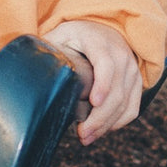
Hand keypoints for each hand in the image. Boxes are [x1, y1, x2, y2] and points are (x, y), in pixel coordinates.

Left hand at [43, 21, 141, 145]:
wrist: (102, 28)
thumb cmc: (75, 35)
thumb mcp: (60, 34)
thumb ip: (49, 49)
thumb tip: (29, 69)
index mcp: (99, 42)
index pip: (106, 64)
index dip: (102, 84)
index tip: (94, 103)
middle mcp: (121, 55)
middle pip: (117, 90)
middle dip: (101, 117)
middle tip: (83, 135)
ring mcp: (131, 69)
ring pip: (126, 102)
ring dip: (108, 124)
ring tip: (87, 137)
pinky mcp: (136, 82)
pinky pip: (132, 107)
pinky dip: (119, 121)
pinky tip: (103, 129)